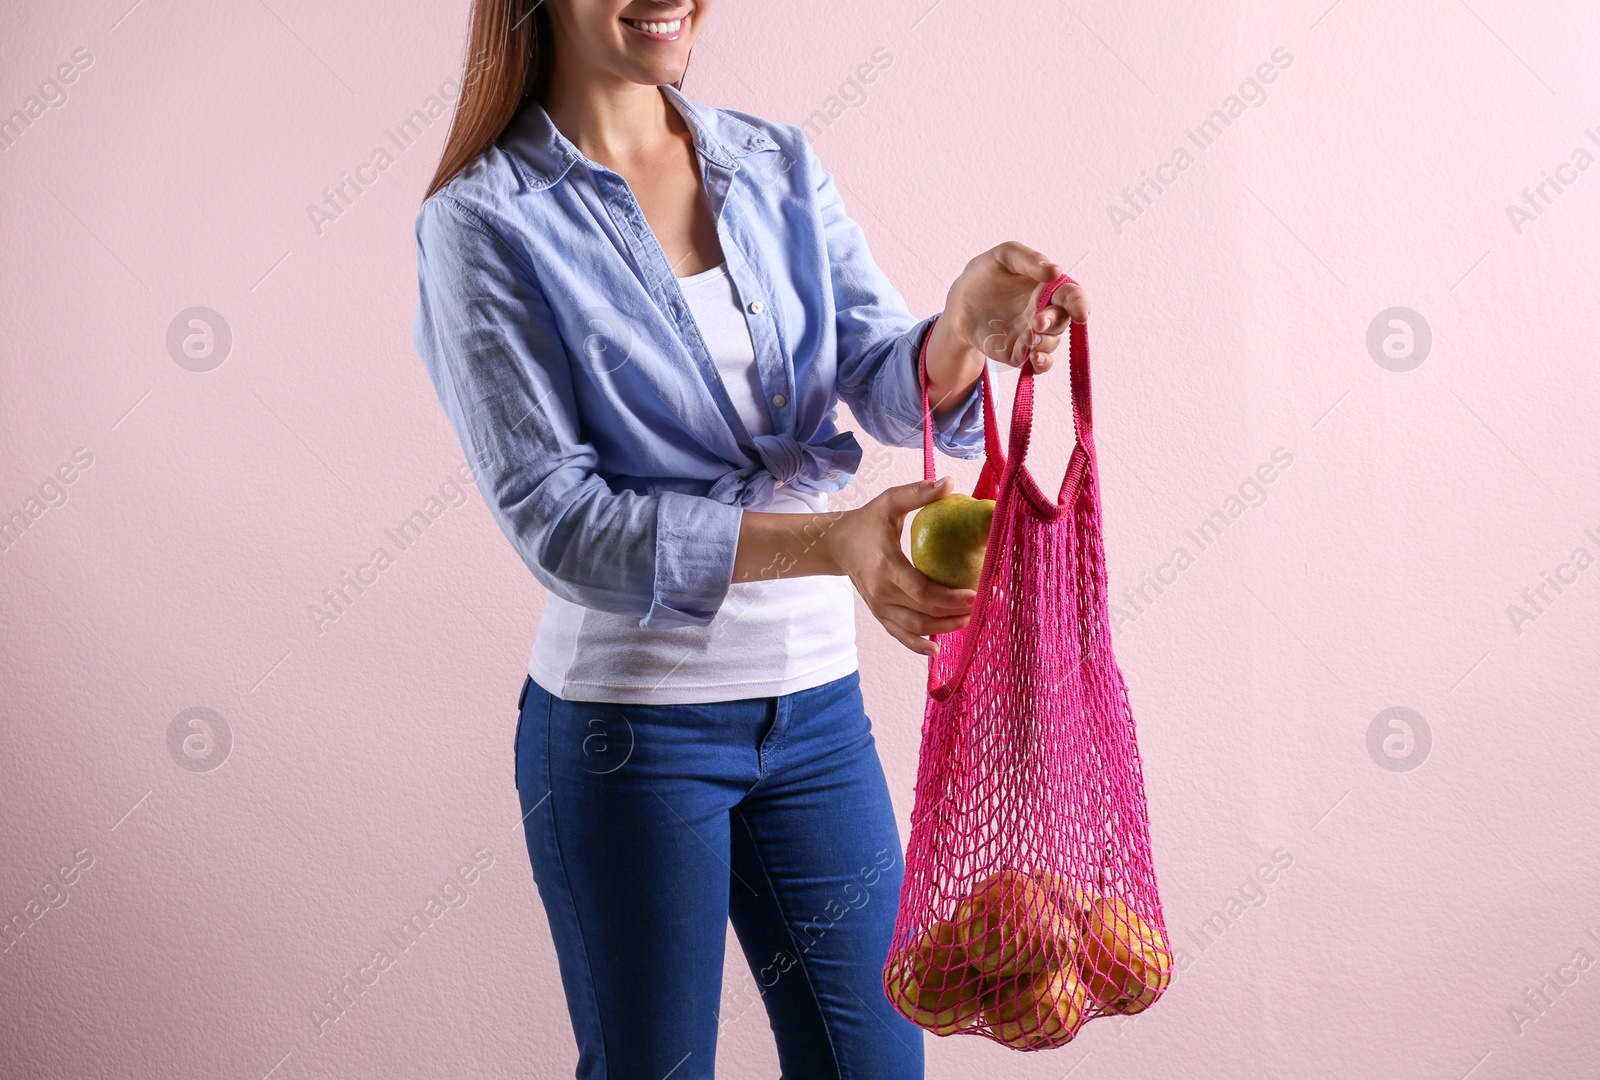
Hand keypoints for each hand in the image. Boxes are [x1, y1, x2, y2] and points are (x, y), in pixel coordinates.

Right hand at [822, 476, 974, 656]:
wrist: (836, 543)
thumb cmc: (867, 521)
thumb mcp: (890, 502)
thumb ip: (918, 493)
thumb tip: (950, 482)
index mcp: (885, 566)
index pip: (921, 590)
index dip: (949, 597)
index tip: (975, 593)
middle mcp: (880, 592)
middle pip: (923, 614)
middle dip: (956, 613)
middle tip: (984, 604)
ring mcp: (879, 607)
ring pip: (914, 628)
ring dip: (944, 628)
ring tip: (970, 619)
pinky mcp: (879, 614)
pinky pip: (900, 635)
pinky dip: (918, 645)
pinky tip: (936, 650)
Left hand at [943, 242, 1090, 373]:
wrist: (961, 303)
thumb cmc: (986, 273)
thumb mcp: (1004, 256)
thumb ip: (1029, 259)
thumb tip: (1056, 271)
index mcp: (1048, 288)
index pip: (1073, 296)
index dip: (1080, 304)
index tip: (1080, 313)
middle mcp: (1046, 312)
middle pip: (1063, 321)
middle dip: (1054, 324)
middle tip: (1036, 323)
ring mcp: (1035, 334)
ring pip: (1052, 343)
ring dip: (1045, 343)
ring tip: (1030, 339)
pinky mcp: (1021, 352)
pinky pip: (1040, 363)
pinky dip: (1042, 364)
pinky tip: (1034, 359)